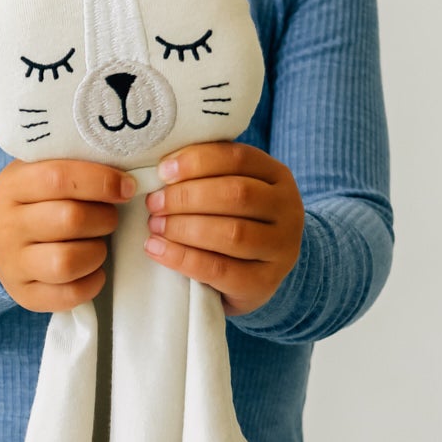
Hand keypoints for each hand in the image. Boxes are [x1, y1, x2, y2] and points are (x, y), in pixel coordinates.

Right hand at [0, 157, 136, 313]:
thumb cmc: (31, 200)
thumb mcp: (37, 172)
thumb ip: (74, 167)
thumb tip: (125, 175)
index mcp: (12, 187)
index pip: (59, 178)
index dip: (101, 181)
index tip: (126, 187)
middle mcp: (8, 226)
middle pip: (70, 219)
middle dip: (104, 218)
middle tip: (109, 215)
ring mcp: (13, 264)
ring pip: (67, 262)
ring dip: (97, 252)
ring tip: (97, 243)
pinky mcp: (25, 295)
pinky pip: (68, 296)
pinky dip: (92, 282)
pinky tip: (93, 269)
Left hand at [141, 141, 305, 317]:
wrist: (259, 272)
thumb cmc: (235, 220)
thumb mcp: (231, 190)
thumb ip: (207, 174)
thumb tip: (164, 166)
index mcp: (278, 176)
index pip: (239, 158)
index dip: (198, 161)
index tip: (163, 171)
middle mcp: (288, 209)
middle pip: (236, 194)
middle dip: (187, 197)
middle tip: (154, 203)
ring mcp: (281, 248)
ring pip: (232, 233)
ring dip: (184, 227)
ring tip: (155, 225)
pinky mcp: (263, 283)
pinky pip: (219, 269)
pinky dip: (183, 258)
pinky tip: (157, 249)